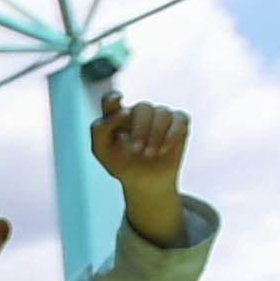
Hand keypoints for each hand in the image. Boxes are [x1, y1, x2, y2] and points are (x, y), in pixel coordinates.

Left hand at [90, 90, 190, 243]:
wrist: (144, 182)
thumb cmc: (121, 164)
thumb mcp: (102, 150)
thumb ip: (100, 129)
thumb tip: (121, 112)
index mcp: (117, 116)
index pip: (111, 100)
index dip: (113, 98)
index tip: (116, 100)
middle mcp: (139, 112)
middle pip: (142, 108)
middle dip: (141, 129)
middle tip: (137, 150)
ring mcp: (160, 115)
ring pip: (162, 113)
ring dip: (156, 135)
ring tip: (149, 154)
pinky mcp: (178, 122)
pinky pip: (179, 118)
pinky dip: (171, 134)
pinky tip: (163, 149)